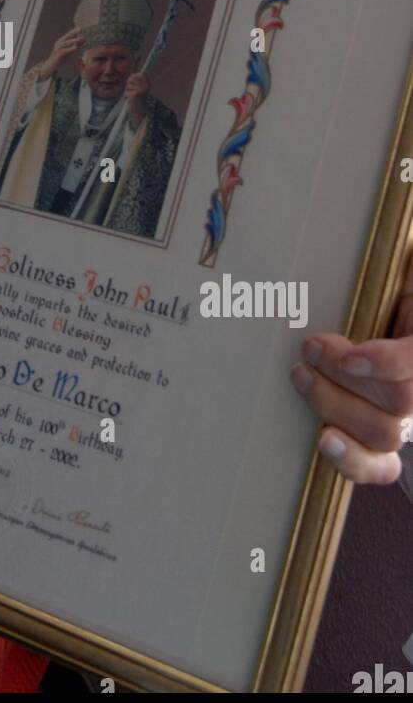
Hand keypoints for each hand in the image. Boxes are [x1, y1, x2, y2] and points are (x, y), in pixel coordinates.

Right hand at [37, 27, 85, 80]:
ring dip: (73, 40)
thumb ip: (77, 45)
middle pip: (67, 36)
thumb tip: (84, 38)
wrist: (51, 66)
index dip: (75, 31)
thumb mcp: (70, 50)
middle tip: (80, 29)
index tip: (81, 27)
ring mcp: (57, 48)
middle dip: (73, 32)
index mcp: (62, 41)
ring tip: (80, 39)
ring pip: (66, 43)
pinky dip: (70, 49)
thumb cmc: (61, 58)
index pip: (69, 34)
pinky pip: (64, 51)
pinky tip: (76, 48)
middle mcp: (59, 43)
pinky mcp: (57, 54)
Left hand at [123, 72, 149, 124]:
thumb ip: (136, 80)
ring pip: (128, 85)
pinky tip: (132, 100)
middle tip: (133, 91)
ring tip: (133, 96)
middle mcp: (146, 86)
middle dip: (129, 84)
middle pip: (132, 78)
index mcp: (148, 83)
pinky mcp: (136, 94)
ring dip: (128, 91)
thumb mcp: (139, 88)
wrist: (141, 112)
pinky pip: (126, 92)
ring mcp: (141, 90)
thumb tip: (132, 74)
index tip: (134, 84)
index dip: (134, 77)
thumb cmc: (138, 99)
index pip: (140, 73)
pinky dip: (127, 96)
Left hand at [291, 251, 412, 483]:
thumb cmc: (392, 282)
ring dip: (334, 404)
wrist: (387, 307)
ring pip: (383, 433)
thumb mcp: (400, 271)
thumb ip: (401, 268)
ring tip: (300, 375)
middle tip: (309, 348)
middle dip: (347, 377)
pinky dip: (354, 461)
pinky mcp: (383, 439)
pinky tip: (325, 440)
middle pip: (401, 403)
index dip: (387, 364)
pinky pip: (380, 465)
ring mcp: (407, 416)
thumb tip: (398, 237)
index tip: (349, 354)